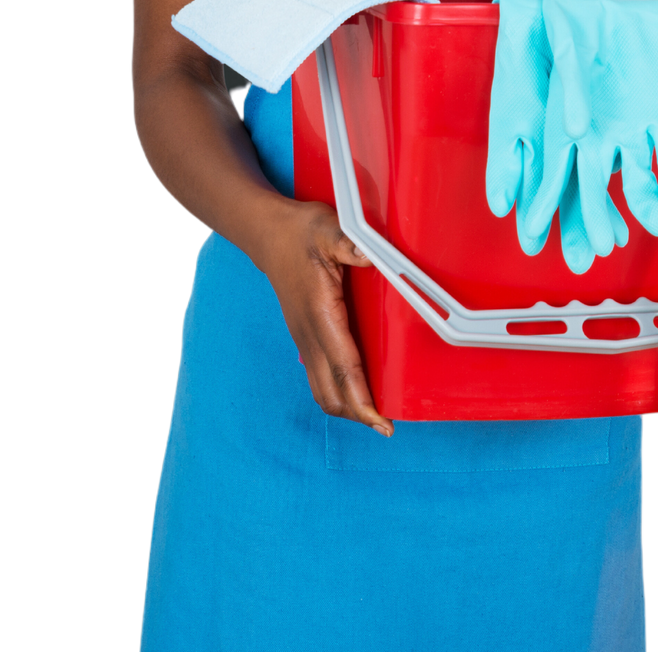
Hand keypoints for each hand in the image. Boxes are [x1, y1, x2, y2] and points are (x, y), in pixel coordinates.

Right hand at [257, 200, 390, 435]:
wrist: (269, 234)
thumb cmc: (302, 232)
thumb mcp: (330, 230)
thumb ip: (351, 244)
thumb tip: (375, 255)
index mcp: (320, 316)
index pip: (345, 368)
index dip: (363, 399)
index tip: (381, 423)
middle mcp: (309, 335)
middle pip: (332, 391)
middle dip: (358, 413)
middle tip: (387, 426)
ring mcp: (304, 338)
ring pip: (323, 388)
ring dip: (347, 406)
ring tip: (375, 416)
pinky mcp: (305, 335)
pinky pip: (320, 375)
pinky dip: (338, 390)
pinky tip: (357, 391)